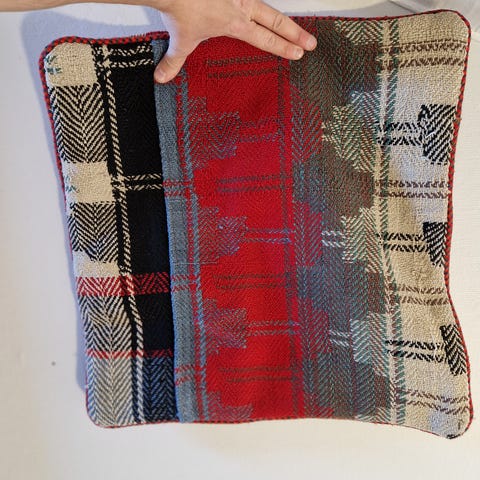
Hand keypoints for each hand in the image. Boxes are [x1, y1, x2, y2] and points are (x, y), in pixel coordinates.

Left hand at [151, 0, 316, 82]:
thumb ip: (173, 61)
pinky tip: (265, 2)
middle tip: (312, 42)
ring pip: (266, 2)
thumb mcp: (180, 40)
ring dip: (282, 15)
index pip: (266, 40)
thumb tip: (161, 78)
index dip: (284, 47)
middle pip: (276, 21)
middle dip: (296, 33)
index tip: (299, 53)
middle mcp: (242, 6)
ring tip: (295, 24)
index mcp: (236, 24)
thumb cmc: (181, 9)